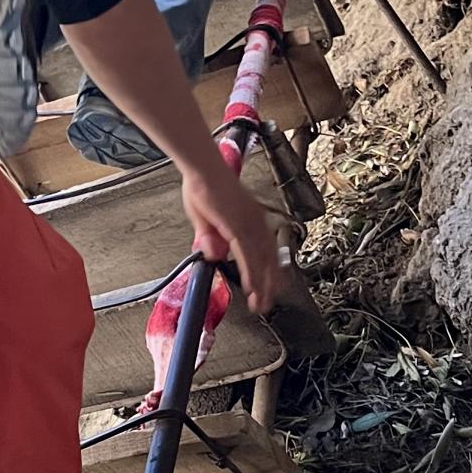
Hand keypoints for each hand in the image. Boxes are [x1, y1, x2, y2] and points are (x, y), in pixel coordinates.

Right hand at [180, 158, 282, 313]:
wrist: (202, 169)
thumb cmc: (202, 186)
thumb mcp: (205, 219)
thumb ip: (211, 239)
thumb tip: (215, 255)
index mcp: (251, 219)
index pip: (265, 251)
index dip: (268, 272)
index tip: (268, 288)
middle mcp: (256, 222)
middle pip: (268, 259)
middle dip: (269, 285)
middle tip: (266, 303)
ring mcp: (249, 224)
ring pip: (260, 261)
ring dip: (261, 284)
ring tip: (260, 303)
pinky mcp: (238, 226)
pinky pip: (247, 256)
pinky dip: (251, 273)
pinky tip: (252, 287)